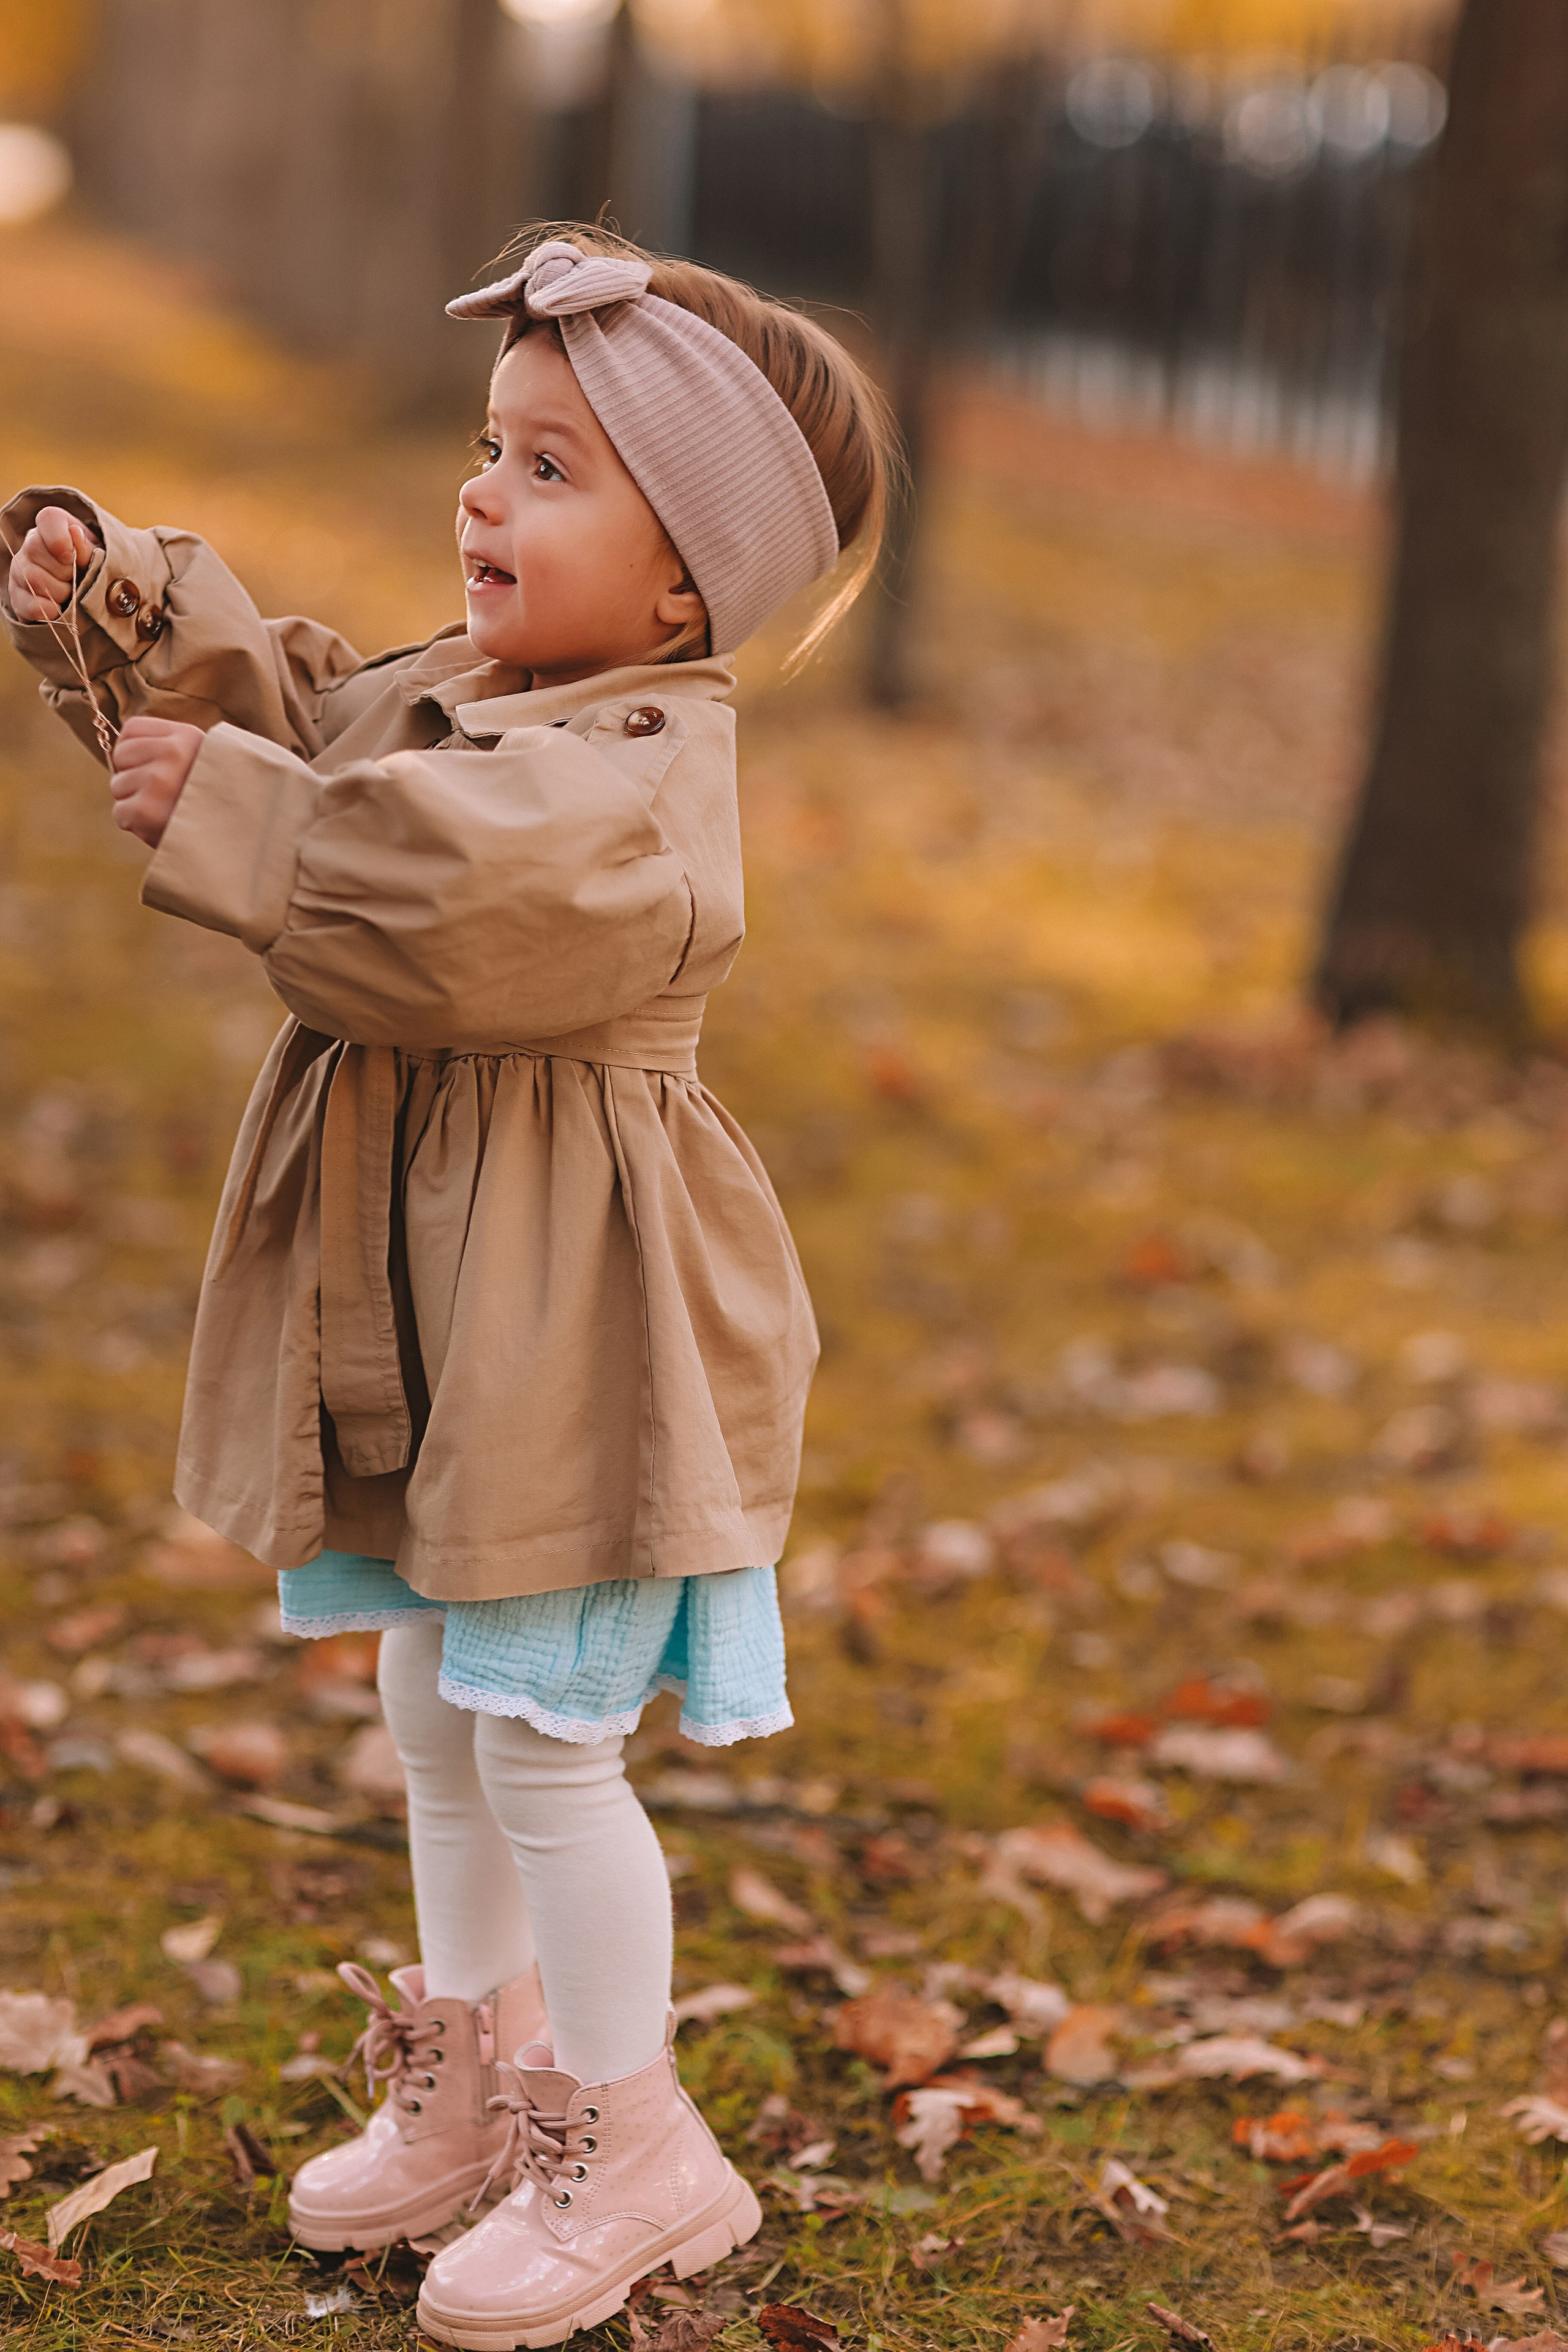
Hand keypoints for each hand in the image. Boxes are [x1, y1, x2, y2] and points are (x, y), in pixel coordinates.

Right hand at [7, 505, 100, 622]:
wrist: (85, 594)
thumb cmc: (93, 567)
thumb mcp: (99, 555)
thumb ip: (88, 547)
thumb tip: (75, 534)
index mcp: (54, 527)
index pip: (48, 519)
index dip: (60, 538)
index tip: (70, 556)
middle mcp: (31, 544)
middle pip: (35, 550)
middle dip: (64, 571)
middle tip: (75, 578)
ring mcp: (20, 570)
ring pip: (33, 578)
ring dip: (59, 592)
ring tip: (70, 594)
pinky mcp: (18, 595)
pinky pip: (28, 604)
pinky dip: (47, 610)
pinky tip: (58, 609)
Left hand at [109, 716, 204, 847]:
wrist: (237, 840)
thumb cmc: (214, 803)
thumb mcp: (202, 761)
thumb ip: (170, 747)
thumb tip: (125, 747)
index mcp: (187, 736)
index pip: (131, 729)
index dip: (134, 751)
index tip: (152, 768)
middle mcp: (173, 753)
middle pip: (121, 755)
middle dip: (132, 777)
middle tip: (161, 795)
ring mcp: (158, 781)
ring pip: (117, 786)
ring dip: (134, 803)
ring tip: (164, 812)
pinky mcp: (145, 810)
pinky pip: (119, 813)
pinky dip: (134, 825)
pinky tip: (159, 827)